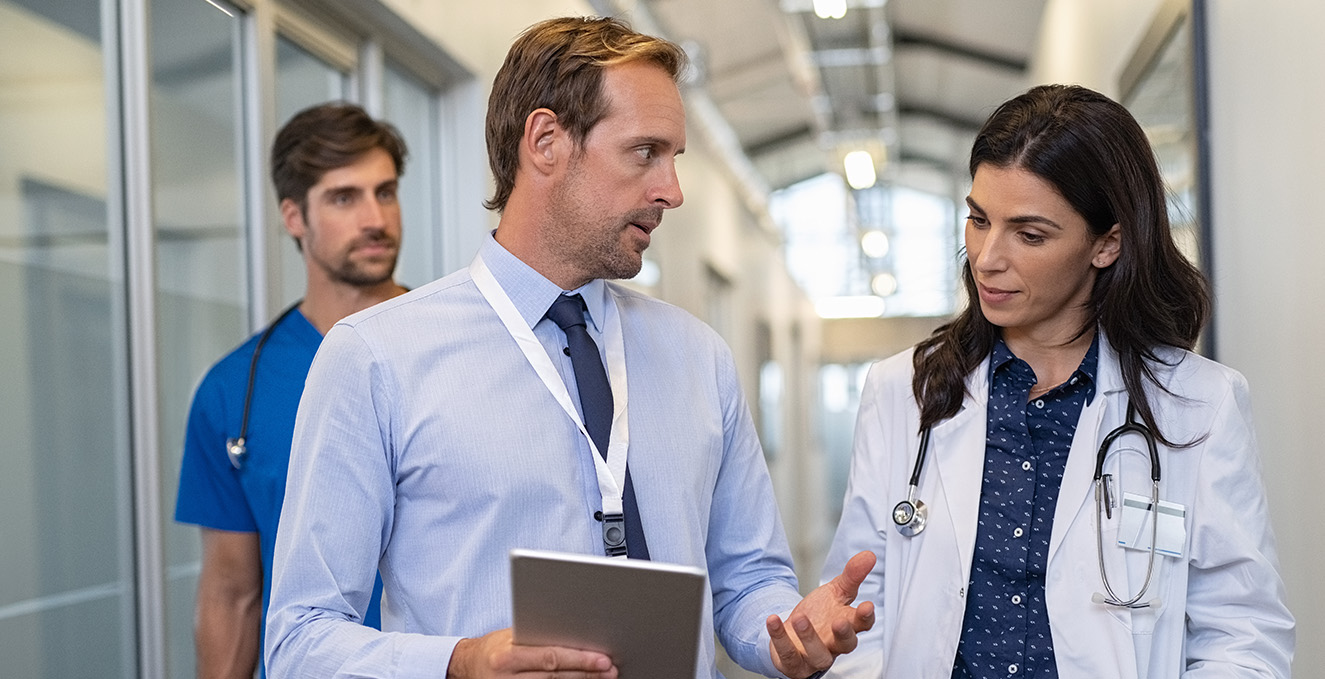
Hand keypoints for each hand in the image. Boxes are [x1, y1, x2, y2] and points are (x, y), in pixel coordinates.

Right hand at [447, 628, 617, 678]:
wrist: (468, 665)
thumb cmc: (495, 647)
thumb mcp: (513, 637)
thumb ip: (539, 637)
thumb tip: (576, 636)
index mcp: (508, 656)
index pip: (550, 658)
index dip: (580, 659)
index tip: (603, 659)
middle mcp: (508, 677)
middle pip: (555, 677)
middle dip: (586, 673)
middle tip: (610, 669)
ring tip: (602, 678)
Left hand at [766, 550, 875, 678]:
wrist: (794, 634)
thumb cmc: (820, 615)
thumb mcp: (835, 592)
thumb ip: (851, 576)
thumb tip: (868, 555)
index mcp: (847, 625)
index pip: (862, 624)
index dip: (866, 617)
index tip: (867, 606)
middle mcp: (835, 645)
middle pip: (846, 645)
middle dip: (844, 634)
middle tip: (839, 621)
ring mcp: (815, 657)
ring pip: (818, 654)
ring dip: (809, 637)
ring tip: (800, 618)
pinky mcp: (794, 664)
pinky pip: (788, 654)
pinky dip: (780, 637)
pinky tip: (773, 620)